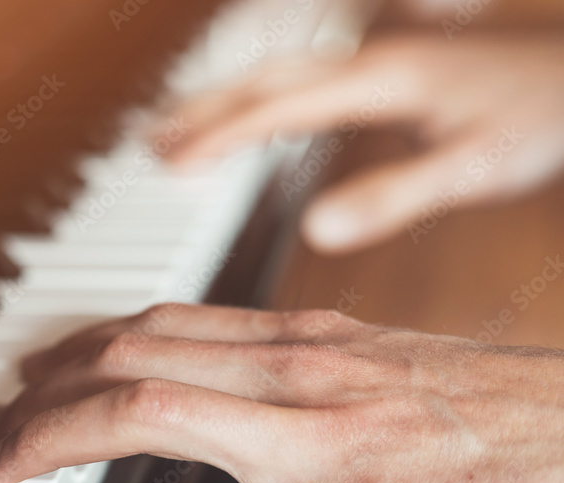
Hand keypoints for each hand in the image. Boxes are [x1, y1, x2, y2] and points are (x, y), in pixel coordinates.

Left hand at [0, 304, 563, 482]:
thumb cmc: (499, 414)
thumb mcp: (384, 367)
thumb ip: (303, 369)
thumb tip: (237, 374)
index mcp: (306, 341)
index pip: (156, 323)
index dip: (74, 347)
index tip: (31, 375)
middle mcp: (299, 375)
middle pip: (129, 355)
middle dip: (40, 389)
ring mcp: (320, 447)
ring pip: (151, 419)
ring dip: (55, 445)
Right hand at [161, 34, 563, 253]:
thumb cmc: (543, 112)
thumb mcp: (474, 167)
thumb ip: (393, 196)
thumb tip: (316, 231)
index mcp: (380, 79)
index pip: (277, 105)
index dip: (220, 135)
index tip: (170, 163)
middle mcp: (370, 59)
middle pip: (264, 78)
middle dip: (203, 108)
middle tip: (150, 141)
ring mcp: (379, 59)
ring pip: (282, 74)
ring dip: (227, 99)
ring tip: (179, 129)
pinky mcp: (392, 69)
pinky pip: (307, 81)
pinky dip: (267, 101)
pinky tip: (260, 121)